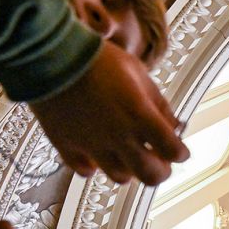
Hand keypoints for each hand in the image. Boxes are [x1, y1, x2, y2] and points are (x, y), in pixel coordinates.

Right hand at [30, 44, 188, 185]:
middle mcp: (118, 136)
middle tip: (158, 160)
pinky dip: (94, 165)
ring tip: (126, 154)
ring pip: (120, 176)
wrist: (48, 52)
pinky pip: (85, 169)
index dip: (180, 153)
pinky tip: (96, 153)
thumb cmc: (97, 57)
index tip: (180, 150)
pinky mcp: (66, 145)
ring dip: (129, 168)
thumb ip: (159, 104)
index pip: (173, 151)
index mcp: (140, 116)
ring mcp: (91, 144)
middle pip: (150, 175)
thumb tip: (175, 126)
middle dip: (160, 170)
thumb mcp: (138, 73)